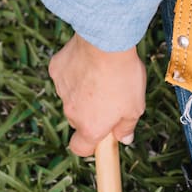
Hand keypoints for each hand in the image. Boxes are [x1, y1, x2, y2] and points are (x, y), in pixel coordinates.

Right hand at [48, 33, 146, 156]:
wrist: (106, 42)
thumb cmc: (123, 76)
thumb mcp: (135, 107)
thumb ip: (127, 127)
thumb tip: (124, 138)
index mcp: (90, 126)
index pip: (80, 148)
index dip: (89, 146)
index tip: (100, 137)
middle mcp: (71, 112)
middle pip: (78, 120)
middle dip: (91, 113)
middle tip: (110, 96)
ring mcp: (61, 90)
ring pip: (72, 96)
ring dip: (84, 90)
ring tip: (103, 73)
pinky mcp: (56, 70)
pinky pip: (66, 75)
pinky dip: (76, 71)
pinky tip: (90, 61)